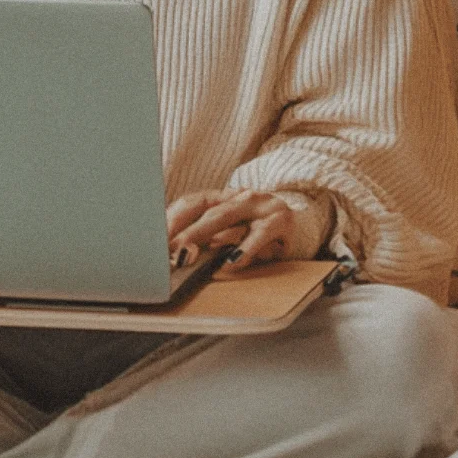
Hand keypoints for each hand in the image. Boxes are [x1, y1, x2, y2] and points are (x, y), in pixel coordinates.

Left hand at [166, 188, 298, 275]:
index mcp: (224, 197)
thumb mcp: (232, 231)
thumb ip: (206, 238)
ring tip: (187, 253)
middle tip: (166, 250)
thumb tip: (175, 255)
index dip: (172, 219)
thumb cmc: (258, 230)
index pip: (192, 202)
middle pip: (206, 210)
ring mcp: (261, 206)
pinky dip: (245, 247)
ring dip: (204, 235)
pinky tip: (232, 261)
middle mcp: (240, 197)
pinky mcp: (281, 220)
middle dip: (183, 230)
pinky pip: (260, 233)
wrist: (302, 222)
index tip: (154, 239)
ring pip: (228, 216)